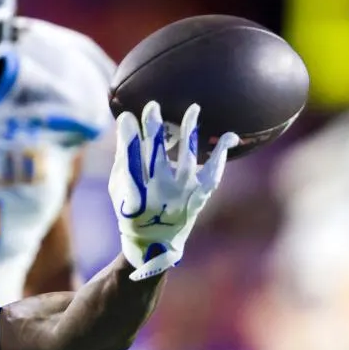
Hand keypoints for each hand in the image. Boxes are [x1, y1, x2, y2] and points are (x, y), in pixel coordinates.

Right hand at [110, 101, 238, 280]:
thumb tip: (128, 124)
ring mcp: (183, 192)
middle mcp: (159, 192)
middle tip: (152, 106)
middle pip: (156, 152)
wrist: (156, 242)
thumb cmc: (132, 208)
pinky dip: (222, 152)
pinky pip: (214, 169)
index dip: (128, 135)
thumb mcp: (118, 188)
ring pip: (187, 154)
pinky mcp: (201, 193)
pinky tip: (230, 136)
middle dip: (154, 126)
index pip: (130, 158)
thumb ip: (123, 159)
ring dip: (189, 129)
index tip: (128, 117)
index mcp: (134, 194)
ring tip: (193, 109)